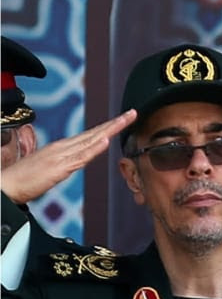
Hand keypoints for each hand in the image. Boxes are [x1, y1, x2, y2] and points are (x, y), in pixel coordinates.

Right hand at [1, 110, 135, 203]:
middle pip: (94, 133)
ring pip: (91, 140)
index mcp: (60, 148)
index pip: (89, 135)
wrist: (5, 186)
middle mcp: (62, 148)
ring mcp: (61, 156)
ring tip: (126, 119)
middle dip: (115, 124)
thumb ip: (62, 163)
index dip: (106, 127)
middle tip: (132, 113)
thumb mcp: (48, 168)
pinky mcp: (59, 167)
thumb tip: (75, 161)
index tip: (122, 120)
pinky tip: (105, 140)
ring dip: (110, 130)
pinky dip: (94, 148)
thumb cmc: (23, 179)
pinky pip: (80, 157)